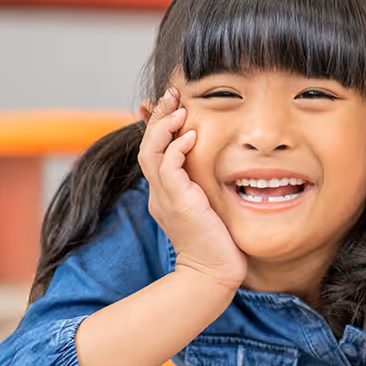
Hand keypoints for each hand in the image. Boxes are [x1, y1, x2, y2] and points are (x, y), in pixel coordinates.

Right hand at [139, 89, 245, 291]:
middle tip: (172, 93)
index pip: (155, 151)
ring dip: (163, 128)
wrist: (212, 273)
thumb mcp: (209, 205)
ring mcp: (165, 198)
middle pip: (147, 146)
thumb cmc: (218, 241)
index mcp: (166, 192)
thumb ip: (207, 185)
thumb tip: (216, 169)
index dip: (158, 125)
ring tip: (178, 108)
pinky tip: (190, 136)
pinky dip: (176, 150)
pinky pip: (169, 170)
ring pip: (151, 153)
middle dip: (158, 117)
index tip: (170, 103)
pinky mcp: (178, 204)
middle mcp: (160, 193)